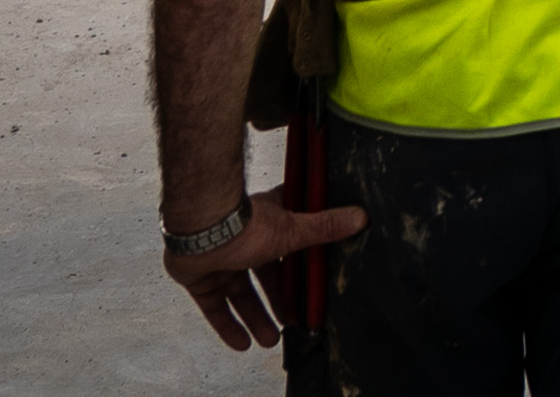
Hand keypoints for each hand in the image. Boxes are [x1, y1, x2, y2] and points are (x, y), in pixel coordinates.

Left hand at [165, 197, 371, 351]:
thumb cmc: (244, 224)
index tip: (309, 277)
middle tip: (292, 319)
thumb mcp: (292, 230)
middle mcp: (245, 240)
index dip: (299, 259)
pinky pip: (216, 308)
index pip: (290, 239)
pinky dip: (228, 325)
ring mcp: (222, 259)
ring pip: (242, 293)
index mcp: (269, 222)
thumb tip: (359, 217)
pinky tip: (241, 343)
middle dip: (279, 299)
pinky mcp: (201, 278)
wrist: (200, 233)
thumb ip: (324, 227)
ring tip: (270, 340)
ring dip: (256, 317)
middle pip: (266, 273)